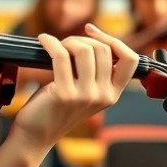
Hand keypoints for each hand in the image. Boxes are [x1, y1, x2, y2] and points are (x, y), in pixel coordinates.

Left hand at [12, 23, 138, 147]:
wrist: (35, 134)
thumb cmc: (55, 108)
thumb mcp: (83, 91)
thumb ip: (93, 71)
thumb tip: (91, 38)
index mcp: (112, 94)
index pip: (131, 60)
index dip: (113, 40)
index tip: (92, 31)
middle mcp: (104, 96)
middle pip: (103, 49)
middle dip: (82, 39)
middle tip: (65, 43)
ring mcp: (86, 96)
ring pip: (84, 50)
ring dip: (67, 41)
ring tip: (54, 45)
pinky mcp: (65, 94)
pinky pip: (61, 56)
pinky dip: (50, 43)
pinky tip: (43, 40)